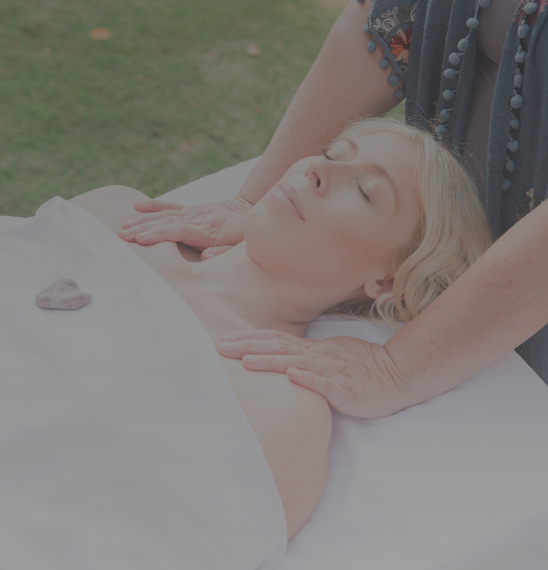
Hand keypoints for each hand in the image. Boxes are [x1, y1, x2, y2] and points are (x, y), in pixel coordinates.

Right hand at [118, 196, 252, 254]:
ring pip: (165, 214)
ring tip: (123, 226)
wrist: (254, 211)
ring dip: (143, 220)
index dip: (160, 234)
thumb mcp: (243, 248)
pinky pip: (170, 206)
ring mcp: (195, 212)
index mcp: (209, 231)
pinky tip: (137, 206)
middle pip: (167, 222)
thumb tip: (205, 256)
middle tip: (122, 236)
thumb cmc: (248, 237)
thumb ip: (224, 253)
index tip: (141, 239)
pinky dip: (154, 206)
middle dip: (144, 229)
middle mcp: (199, 219)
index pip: (179, 231)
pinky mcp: (193, 209)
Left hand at [217, 330, 403, 418]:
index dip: (250, 338)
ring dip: (271, 361)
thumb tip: (282, 357)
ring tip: (246, 361)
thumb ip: (306, 356)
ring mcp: (331, 371)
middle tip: (221, 347)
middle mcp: (318, 357)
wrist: (396, 374)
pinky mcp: (345, 389)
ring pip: (297, 364)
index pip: (276, 340)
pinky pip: (325, 384)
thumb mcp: (330, 355)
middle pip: (278, 347)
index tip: (225, 339)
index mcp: (313, 350)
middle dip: (248, 346)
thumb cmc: (361, 366)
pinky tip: (291, 377)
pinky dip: (307, 380)